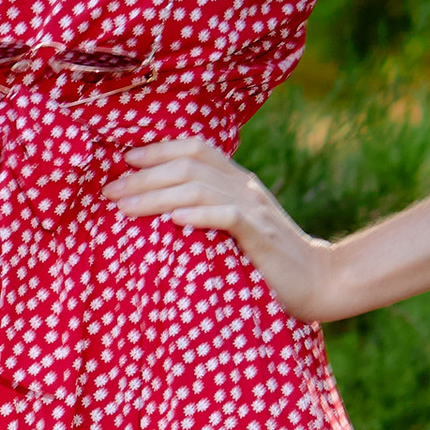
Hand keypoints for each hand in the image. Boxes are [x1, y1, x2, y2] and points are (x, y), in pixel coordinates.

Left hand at [105, 142, 340, 319]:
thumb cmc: (270, 259)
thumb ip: (208, 210)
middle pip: (188, 166)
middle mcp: (244, 188)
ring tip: (125, 207)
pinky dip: (198, 215)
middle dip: (144, 176)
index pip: (195, 148)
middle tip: (109, 191)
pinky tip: (173, 220)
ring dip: (157, 195)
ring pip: (199, 189)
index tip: (123, 161)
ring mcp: (255, 210)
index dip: (158, 149)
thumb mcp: (237, 226)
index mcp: (237, 182)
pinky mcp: (262, 236)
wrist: (320, 281)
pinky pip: (228, 217)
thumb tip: (159, 209)